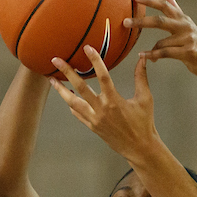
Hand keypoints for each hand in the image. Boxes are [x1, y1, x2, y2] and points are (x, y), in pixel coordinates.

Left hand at [49, 48, 159, 163]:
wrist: (140, 148)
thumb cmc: (144, 123)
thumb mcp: (145, 99)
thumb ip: (141, 78)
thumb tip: (142, 59)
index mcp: (114, 101)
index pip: (103, 76)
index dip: (95, 60)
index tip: (87, 48)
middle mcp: (101, 109)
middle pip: (80, 87)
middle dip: (67, 72)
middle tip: (55, 60)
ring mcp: (94, 119)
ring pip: (73, 102)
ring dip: (61, 90)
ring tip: (51, 80)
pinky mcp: (92, 127)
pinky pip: (78, 114)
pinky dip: (71, 105)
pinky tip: (68, 97)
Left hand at [124, 0, 196, 79]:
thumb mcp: (189, 26)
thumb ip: (177, 12)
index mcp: (184, 19)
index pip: (165, 6)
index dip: (150, 1)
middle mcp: (186, 26)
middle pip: (160, 20)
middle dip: (141, 21)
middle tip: (125, 22)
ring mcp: (188, 38)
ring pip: (161, 42)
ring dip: (150, 49)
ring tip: (141, 53)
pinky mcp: (188, 52)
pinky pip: (165, 53)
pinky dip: (153, 55)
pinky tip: (144, 56)